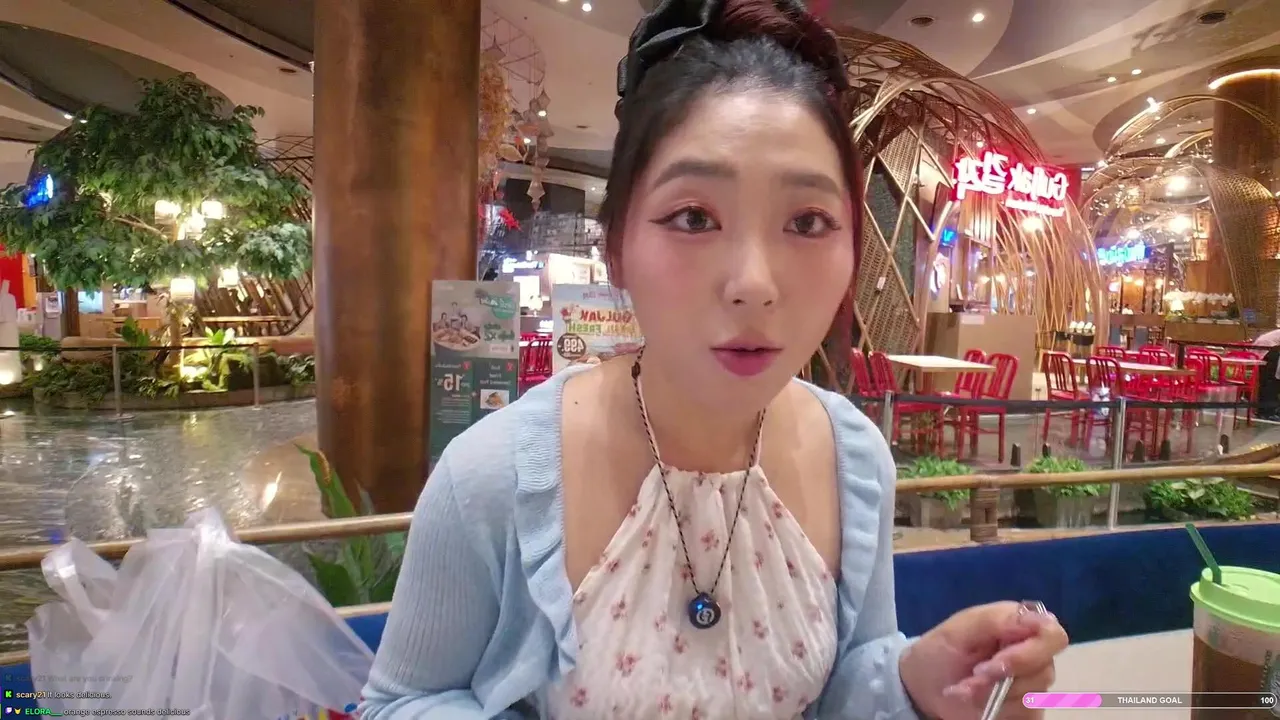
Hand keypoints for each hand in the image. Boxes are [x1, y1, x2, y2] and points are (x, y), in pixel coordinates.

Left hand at [898, 601, 1067, 719]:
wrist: (924, 688)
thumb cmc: (939, 652)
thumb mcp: (956, 632)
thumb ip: (994, 621)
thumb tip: (1037, 618)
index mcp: (1018, 624)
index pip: (1053, 636)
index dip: (1031, 652)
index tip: (998, 663)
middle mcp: (1033, 653)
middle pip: (1044, 670)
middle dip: (1003, 678)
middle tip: (973, 677)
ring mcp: (1030, 683)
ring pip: (1032, 696)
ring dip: (993, 695)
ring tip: (964, 689)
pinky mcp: (1025, 708)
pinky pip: (1026, 714)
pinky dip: (997, 711)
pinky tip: (975, 704)